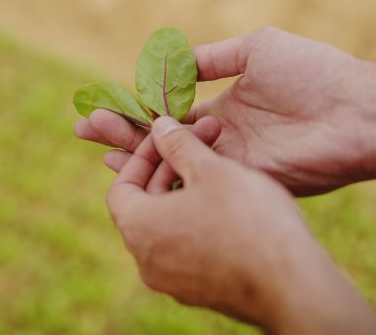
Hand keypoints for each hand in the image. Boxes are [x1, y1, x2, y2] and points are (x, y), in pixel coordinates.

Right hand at [76, 27, 375, 195]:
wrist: (357, 110)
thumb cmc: (312, 72)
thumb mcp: (255, 48)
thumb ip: (212, 57)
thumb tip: (172, 59)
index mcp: (222, 106)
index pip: (166, 112)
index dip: (134, 108)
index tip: (102, 102)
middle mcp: (216, 137)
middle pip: (158, 138)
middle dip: (119, 131)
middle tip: (82, 125)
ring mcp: (224, 162)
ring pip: (165, 160)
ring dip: (128, 149)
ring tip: (93, 140)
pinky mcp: (235, 181)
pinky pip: (188, 178)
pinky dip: (155, 171)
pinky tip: (125, 166)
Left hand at [108, 116, 375, 333]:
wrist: (296, 286)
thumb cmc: (248, 220)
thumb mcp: (210, 169)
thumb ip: (178, 144)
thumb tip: (158, 127)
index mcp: (140, 229)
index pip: (121, 186)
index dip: (141, 156)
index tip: (166, 138)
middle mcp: (148, 260)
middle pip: (147, 202)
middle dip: (171, 166)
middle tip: (199, 141)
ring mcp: (173, 280)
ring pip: (170, 221)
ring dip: (186, 188)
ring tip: (216, 165)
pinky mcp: (200, 289)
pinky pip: (188, 244)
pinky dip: (198, 216)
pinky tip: (228, 199)